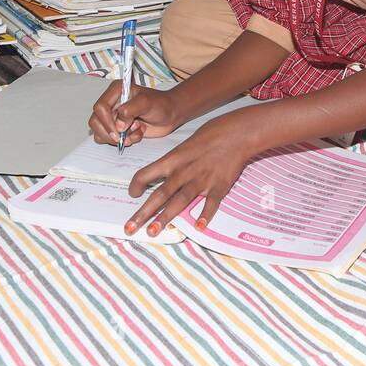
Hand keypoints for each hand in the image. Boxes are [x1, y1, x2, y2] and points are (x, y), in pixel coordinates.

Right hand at [88, 81, 183, 146]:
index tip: (118, 131)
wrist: (170, 114)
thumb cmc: (161, 104)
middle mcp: (112, 104)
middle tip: (125, 137)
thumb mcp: (147, 102)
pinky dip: (125, 141)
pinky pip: (111, 140)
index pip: (100, 107)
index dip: (106, 121)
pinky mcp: (118, 129)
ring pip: (100, 133)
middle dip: (110, 133)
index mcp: (116, 91)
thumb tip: (119, 125)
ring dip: (119, 138)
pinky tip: (138, 133)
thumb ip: (130, 110)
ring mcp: (113, 117)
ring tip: (136, 131)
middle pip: (96, 122)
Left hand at [124, 112, 260, 237]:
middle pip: (159, 194)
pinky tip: (198, 227)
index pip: (146, 173)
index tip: (132, 194)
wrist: (236, 133)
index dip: (136, 185)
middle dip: (143, 213)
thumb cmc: (211, 134)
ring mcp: (201, 181)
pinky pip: (210, 204)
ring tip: (153, 231)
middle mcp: (183, 172)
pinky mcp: (219, 187)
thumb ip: (174, 161)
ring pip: (179, 202)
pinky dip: (205, 215)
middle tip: (130, 228)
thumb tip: (163, 173)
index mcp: (173, 159)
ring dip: (165, 218)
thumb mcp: (186, 145)